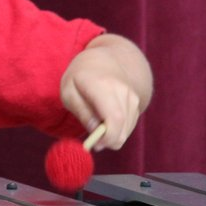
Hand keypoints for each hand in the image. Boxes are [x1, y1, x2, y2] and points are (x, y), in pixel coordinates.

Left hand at [59, 34, 151, 150]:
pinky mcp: (136, 103)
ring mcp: (132, 97)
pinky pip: (128, 126)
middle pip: (122, 127)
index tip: (95, 145)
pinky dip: (117, 130)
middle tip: (93, 142)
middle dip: (108, 141)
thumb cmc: (80, 77)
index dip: (106, 137)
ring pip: (126, 130)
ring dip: (111, 136)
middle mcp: (122, 91)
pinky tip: (105, 120)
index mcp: (102, 85)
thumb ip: (81, 112)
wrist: (103, 60)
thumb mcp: (69, 91)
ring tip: (96, 124)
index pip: (114, 118)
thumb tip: (94, 133)